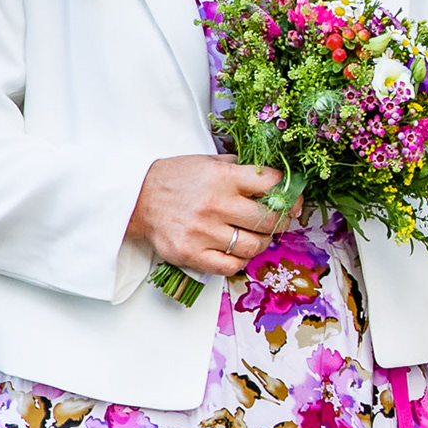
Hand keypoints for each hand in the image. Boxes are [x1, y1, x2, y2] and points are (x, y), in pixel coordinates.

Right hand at [130, 156, 285, 280]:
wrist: (134, 199)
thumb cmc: (174, 179)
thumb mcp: (207, 162)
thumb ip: (239, 169)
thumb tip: (276, 181)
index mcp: (223, 177)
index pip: (272, 183)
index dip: (289, 191)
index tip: (292, 198)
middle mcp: (215, 204)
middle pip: (268, 219)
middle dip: (280, 221)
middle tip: (278, 221)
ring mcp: (203, 232)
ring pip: (253, 246)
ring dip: (261, 243)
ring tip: (256, 237)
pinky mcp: (192, 253)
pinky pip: (231, 265)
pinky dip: (239, 261)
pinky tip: (236, 252)